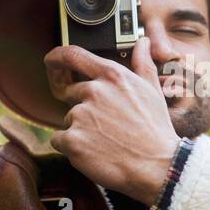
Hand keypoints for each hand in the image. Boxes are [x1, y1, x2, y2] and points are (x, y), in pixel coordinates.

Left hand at [45, 37, 179, 203]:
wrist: (158, 166)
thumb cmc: (156, 130)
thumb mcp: (152, 91)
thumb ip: (142, 63)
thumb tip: (143, 42)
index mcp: (113, 76)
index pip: (73, 55)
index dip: (57, 57)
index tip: (51, 62)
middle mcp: (94, 92)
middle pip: (70, 94)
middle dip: (83, 109)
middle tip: (106, 125)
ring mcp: (81, 116)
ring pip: (67, 119)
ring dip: (80, 130)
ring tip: (106, 141)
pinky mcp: (72, 141)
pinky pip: (59, 140)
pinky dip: (72, 148)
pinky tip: (95, 152)